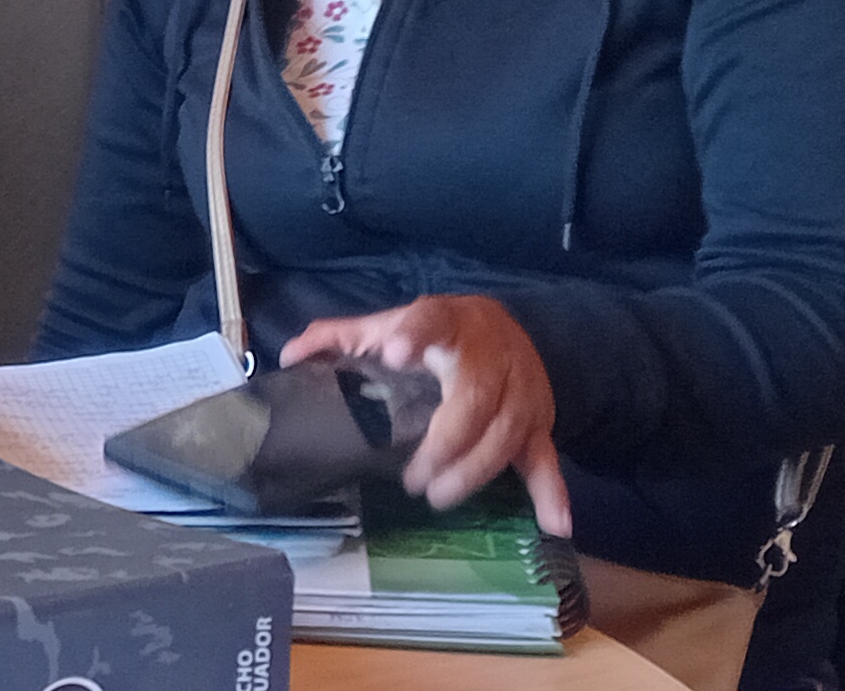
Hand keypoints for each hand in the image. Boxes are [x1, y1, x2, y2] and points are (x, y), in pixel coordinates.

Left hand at [283, 294, 570, 537]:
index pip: (433, 320)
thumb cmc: (438, 332)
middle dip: (446, 441)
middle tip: (414, 477)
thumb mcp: (390, 324)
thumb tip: (289, 356)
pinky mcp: (540, 423)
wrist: (511, 326)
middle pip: (476, 396)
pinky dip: (553, 493)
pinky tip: (554, 524)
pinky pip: (548, 459)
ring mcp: (522, 392)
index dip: (418, 334)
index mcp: (447, 322)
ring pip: (507, 433)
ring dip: (475, 471)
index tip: (396, 353)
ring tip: (438, 495)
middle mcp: (491, 355)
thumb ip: (340, 338)